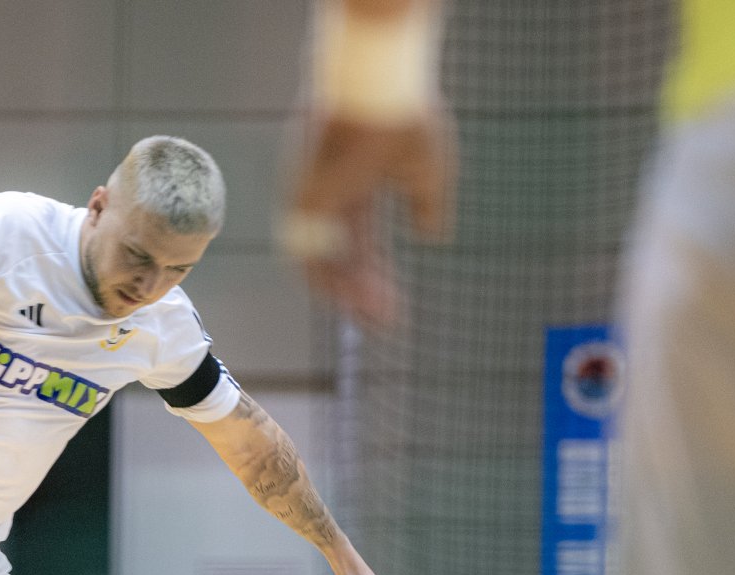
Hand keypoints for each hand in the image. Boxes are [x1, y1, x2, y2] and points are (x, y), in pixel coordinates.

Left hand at [283, 107, 454, 327]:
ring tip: (376, 317)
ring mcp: (310, 201)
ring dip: (346, 294)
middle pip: (338, 260)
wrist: (383, 95)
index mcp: (353, 187)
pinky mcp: (301, 203)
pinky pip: (306, 255)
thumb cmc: (405, 121)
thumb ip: (428, 207)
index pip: (358, 245)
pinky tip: (356, 300)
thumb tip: (433, 238)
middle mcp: (326, 198)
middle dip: (362, 292)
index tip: (394, 306)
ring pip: (318, 263)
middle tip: (386, 319)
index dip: (374, 276)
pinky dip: (328, 281)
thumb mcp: (427, 174)